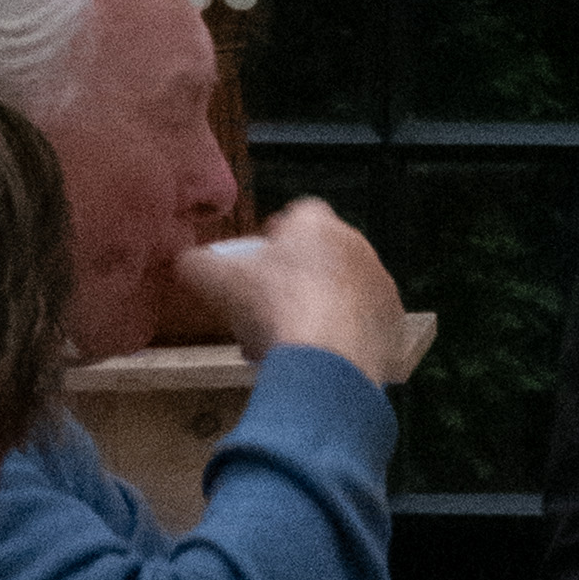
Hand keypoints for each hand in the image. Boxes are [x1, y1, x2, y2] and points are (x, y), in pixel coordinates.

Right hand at [180, 199, 419, 384]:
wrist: (328, 361)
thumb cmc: (272, 308)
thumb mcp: (217, 283)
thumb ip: (196, 265)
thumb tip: (184, 262)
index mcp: (316, 223)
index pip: (296, 216)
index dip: (274, 240)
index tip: (257, 268)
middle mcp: (356, 244)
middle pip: (319, 258)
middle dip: (294, 282)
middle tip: (267, 315)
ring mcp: (380, 284)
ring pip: (341, 293)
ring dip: (316, 312)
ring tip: (288, 346)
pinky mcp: (394, 323)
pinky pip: (361, 327)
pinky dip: (341, 340)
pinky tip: (318, 362)